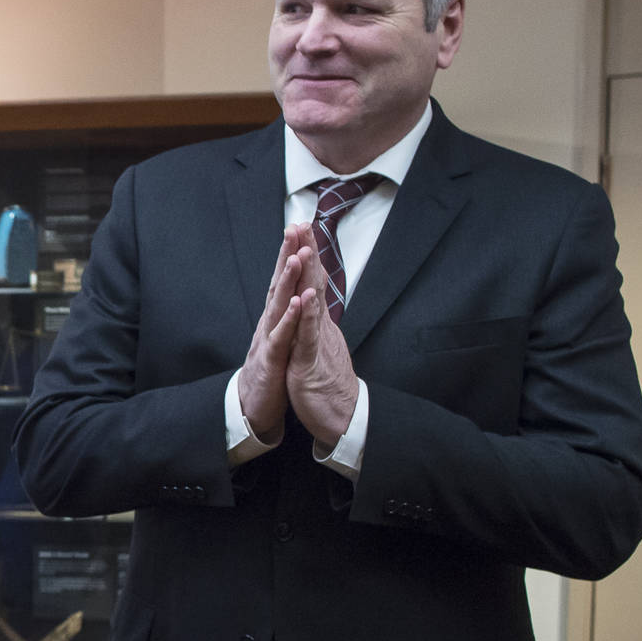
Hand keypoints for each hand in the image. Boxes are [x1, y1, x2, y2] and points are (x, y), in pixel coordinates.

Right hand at [238, 224, 314, 442]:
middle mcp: (269, 323)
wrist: (253, 407)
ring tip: (296, 257)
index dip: (291, 254)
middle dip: (286, 255)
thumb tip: (294, 291)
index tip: (300, 228)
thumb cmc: (270, 372)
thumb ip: (287, 314)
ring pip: (278, 306)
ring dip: (287, 281)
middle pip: (278, 284)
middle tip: (294, 228)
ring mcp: (268, 340)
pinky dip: (290, 319)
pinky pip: (281, 337)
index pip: (284, 281)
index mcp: (275, 318)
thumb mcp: (281, 339)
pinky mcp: (270, 360)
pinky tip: (299, 303)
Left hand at [283, 241, 359, 447]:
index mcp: (316, 323)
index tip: (299, 229)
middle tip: (301, 223)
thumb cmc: (327, 383)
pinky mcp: (312, 362)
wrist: (342, 417)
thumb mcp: (316, 346)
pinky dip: (307, 316)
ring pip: (312, 304)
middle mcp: (319, 327)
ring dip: (308, 277)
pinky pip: (310, 336)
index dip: (305, 256)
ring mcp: (317, 342)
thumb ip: (312, 324)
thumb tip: (311, 303)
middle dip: (307, 253)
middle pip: (313, 283)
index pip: (310, 282)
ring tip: (304, 249)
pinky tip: (306, 297)